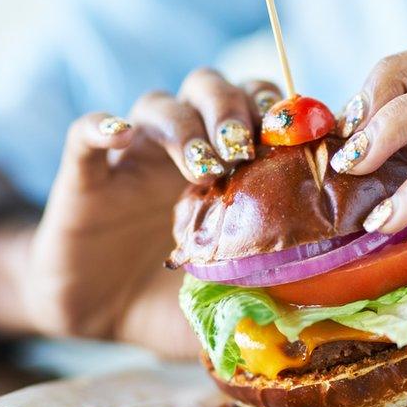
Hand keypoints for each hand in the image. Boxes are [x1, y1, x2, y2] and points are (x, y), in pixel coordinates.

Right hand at [18, 70, 281, 357]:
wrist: (100, 315)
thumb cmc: (176, 297)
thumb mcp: (231, 299)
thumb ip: (271, 297)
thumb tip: (322, 316)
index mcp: (227, 167)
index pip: (260, 109)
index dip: (283, 112)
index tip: (304, 137)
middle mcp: (182, 149)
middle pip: (211, 90)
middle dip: (234, 110)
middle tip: (244, 152)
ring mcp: (133, 158)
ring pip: (158, 105)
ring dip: (186, 126)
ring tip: (203, 166)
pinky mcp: (84, 177)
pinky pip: (83, 133)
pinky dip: (100, 126)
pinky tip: (117, 134)